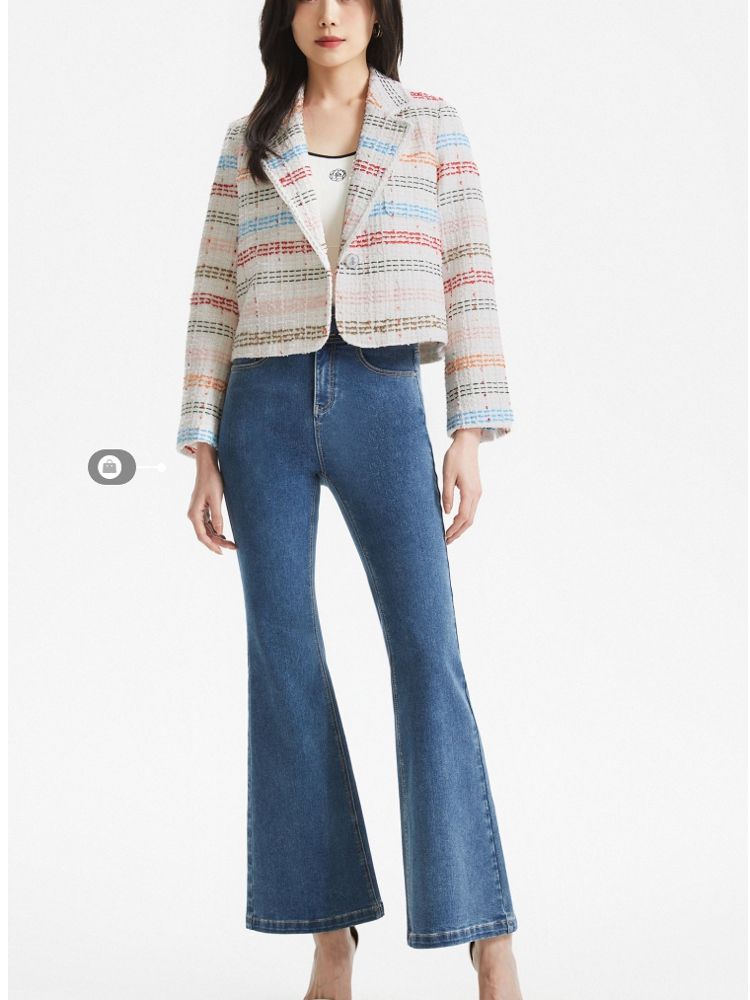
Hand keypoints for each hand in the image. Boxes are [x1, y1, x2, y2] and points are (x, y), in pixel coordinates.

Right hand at [186, 444, 237, 554]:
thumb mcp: (216, 499)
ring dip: (218, 537)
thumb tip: (219, 533)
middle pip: (206, 534)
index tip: (221, 553)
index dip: (211, 545)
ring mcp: (198, 512)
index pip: (202, 536)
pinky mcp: (203, 509)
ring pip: (208, 530)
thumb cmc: (211, 480)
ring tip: (232, 543)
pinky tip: (224, 535)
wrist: (208, 467)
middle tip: (233, 548)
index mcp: (194, 514)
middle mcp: (194, 515)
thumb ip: (217, 517)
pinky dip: (216, 530)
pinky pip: (209, 524)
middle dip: (218, 542)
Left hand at [442, 428, 482, 543]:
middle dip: (458, 532)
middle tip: (447, 542)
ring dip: (461, 527)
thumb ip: (447, 495)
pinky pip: (471, 509)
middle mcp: (476, 494)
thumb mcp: (447, 475)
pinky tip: (455, 521)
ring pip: (471, 516)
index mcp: (470, 492)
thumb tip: (447, 513)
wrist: (468, 443)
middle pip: (469, 520)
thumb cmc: (455, 457)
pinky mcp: (475, 489)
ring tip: (450, 534)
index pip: (463, 517)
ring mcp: (477, 492)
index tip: (445, 537)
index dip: (454, 529)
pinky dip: (464, 518)